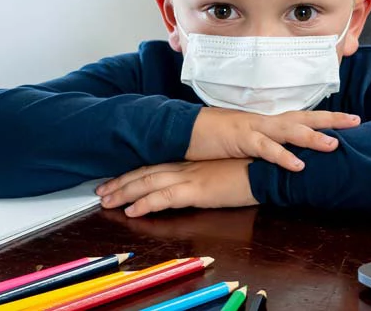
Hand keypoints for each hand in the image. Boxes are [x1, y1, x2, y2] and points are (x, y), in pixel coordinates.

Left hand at [96, 159, 258, 216]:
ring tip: (106, 202)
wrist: (269, 168)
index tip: (116, 180)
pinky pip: (164, 197)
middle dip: (120, 182)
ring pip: (148, 182)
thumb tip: (197, 182)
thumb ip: (208, 173)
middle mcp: (186, 165)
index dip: (133, 172)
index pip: (155, 164)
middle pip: (145, 172)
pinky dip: (145, 204)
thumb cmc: (253, 168)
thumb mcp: (225, 168)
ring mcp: (190, 176)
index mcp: (192, 160)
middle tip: (101, 191)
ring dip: (124, 193)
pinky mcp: (197, 190)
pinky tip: (132, 211)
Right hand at [187, 108, 359, 171]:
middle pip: (304, 117)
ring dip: (312, 137)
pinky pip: (266, 149)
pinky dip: (283, 157)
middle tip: (356, 121)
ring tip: (335, 145)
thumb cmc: (212, 136)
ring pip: (289, 131)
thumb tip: (281, 153)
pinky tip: (299, 165)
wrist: (184, 129)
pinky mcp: (240, 140)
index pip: (302, 116)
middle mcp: (264, 121)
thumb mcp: (243, 140)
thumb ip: (263, 144)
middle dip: (331, 120)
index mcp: (266, 122)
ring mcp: (254, 128)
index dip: (325, 118)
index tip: (349, 119)